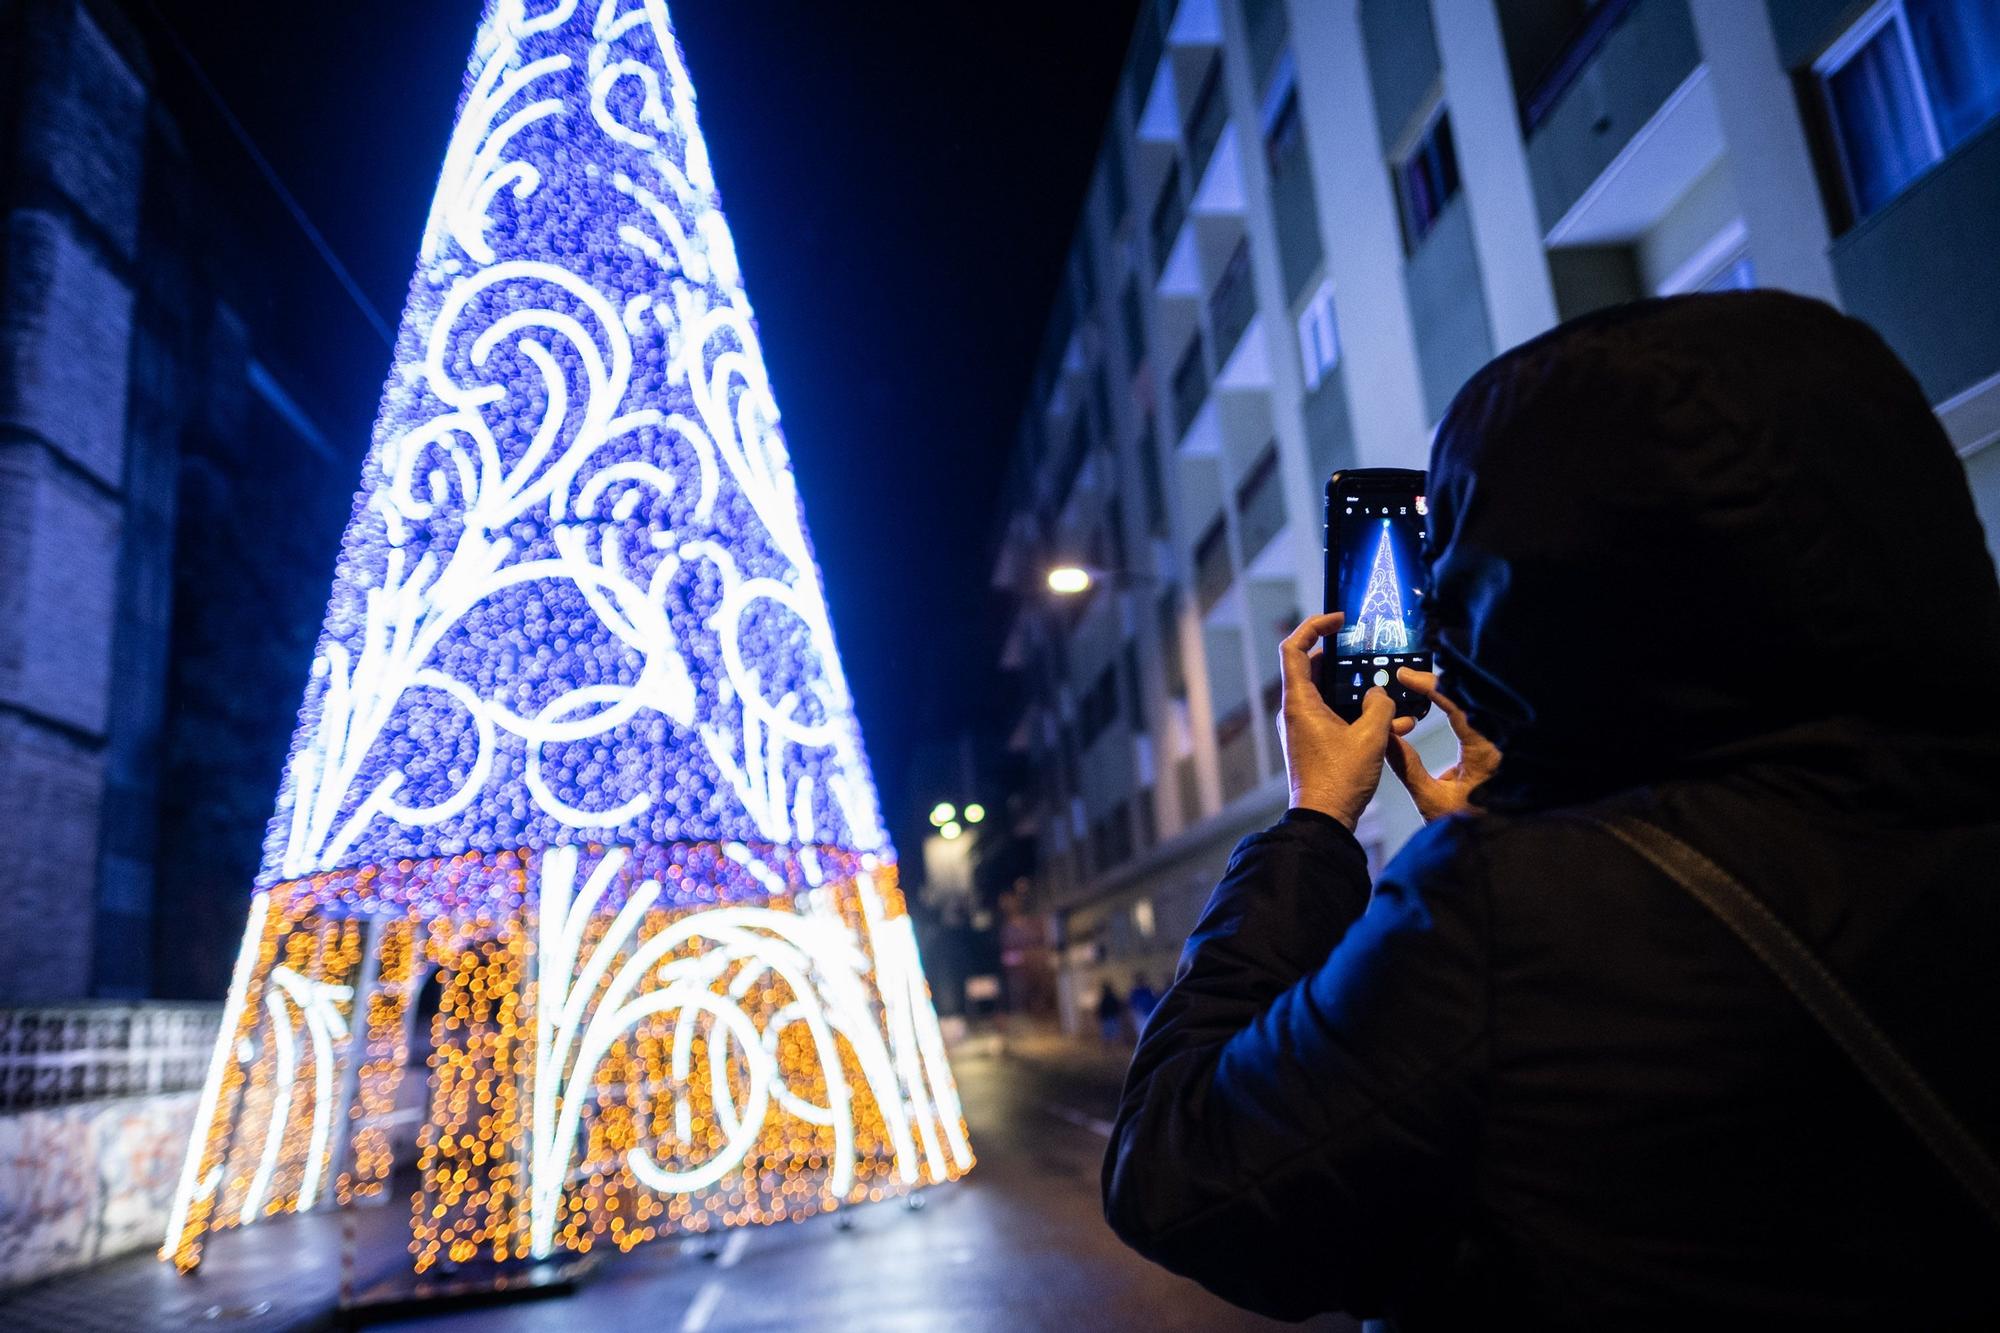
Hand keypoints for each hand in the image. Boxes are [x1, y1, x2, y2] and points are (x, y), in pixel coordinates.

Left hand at [1277, 613, 1396, 829]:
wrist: (1324, 821)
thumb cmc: (1339, 780)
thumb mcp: (1370, 737)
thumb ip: (1379, 706)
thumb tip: (1378, 696)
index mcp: (1299, 702)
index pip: (1293, 648)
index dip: (1314, 627)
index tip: (1338, 620)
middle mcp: (1296, 711)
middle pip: (1316, 669)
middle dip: (1348, 663)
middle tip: (1371, 657)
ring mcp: (1304, 728)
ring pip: (1332, 696)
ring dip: (1362, 695)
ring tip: (1395, 700)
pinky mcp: (1315, 743)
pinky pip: (1337, 717)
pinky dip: (1361, 717)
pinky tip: (1395, 726)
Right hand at [1384, 668, 1500, 821]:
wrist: (1498, 848)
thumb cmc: (1470, 829)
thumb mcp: (1432, 801)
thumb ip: (1407, 767)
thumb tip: (1387, 736)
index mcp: (1487, 753)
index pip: (1458, 706)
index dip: (1430, 686)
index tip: (1406, 676)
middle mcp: (1499, 744)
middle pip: (1468, 698)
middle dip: (1439, 682)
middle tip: (1410, 676)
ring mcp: (1501, 746)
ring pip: (1474, 706)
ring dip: (1448, 693)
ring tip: (1420, 684)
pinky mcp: (1497, 751)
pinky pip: (1478, 719)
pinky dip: (1456, 707)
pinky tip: (1439, 701)